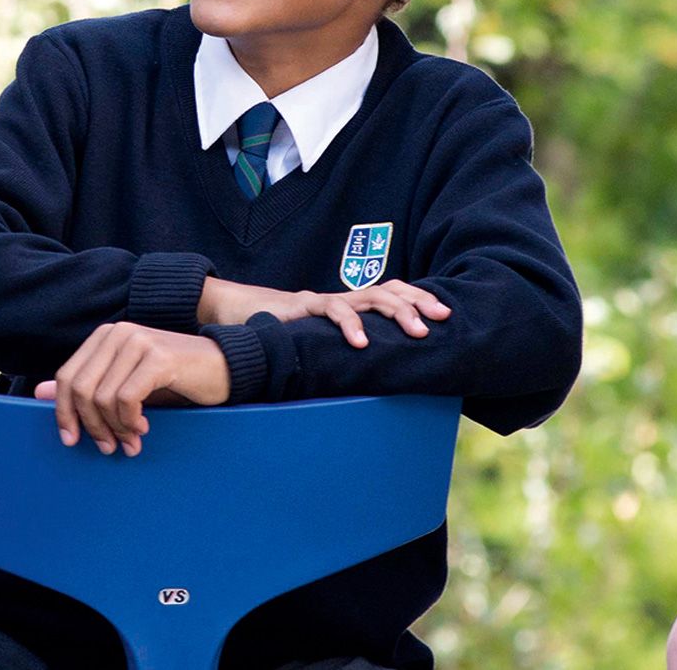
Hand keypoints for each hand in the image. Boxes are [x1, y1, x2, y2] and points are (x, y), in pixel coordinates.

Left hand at [34, 322, 228, 455]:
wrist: (225, 368)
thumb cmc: (175, 380)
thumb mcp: (127, 386)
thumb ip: (87, 387)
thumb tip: (37, 393)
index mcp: (106, 336)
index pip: (68, 377)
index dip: (64, 412)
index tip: (71, 440)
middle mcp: (119, 333)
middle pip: (80, 388)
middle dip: (90, 426)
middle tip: (107, 448)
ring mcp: (138, 342)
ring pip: (102, 397)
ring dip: (114, 429)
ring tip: (130, 443)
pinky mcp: (158, 357)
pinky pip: (126, 398)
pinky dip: (130, 421)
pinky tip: (143, 430)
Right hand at [196, 276, 448, 347]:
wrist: (231, 314)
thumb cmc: (276, 335)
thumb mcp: (315, 347)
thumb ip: (339, 359)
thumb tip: (370, 386)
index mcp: (347, 308)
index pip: (390, 293)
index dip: (418, 299)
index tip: (445, 315)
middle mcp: (340, 300)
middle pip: (389, 290)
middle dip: (419, 303)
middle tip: (443, 320)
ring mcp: (322, 301)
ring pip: (369, 296)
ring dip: (397, 312)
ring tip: (417, 332)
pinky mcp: (301, 306)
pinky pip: (330, 308)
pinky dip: (349, 324)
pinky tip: (361, 343)